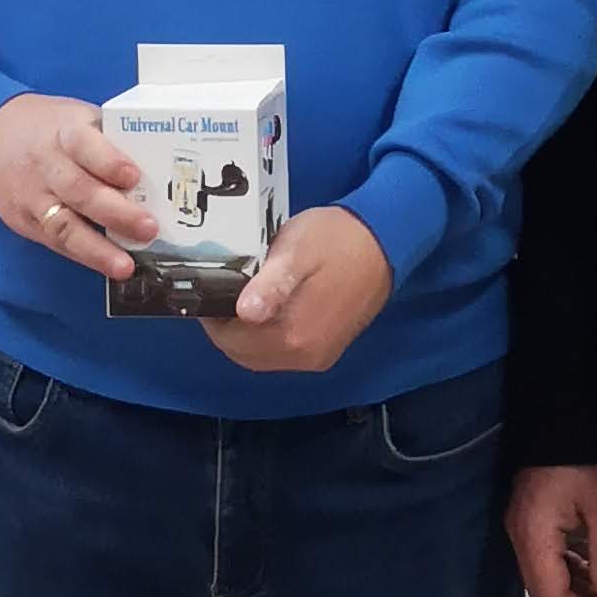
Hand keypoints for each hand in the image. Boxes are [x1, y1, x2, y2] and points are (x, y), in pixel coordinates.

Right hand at [0, 93, 154, 280]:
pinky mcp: (25, 221)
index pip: (84, 146)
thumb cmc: (48, 128)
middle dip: (116, 213)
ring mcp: (32, 196)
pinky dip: (82, 256)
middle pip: (78, 191)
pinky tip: (106, 265)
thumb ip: (110, 139)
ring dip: (96, 249)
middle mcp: (45, 165)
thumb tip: (157, 165)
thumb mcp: (77, 117)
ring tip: (124, 265)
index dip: (108, 162)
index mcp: (63, 132)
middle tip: (148, 228)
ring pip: (62, 225)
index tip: (133, 176)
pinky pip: (55, 242)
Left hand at [201, 205, 393, 375]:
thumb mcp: (297, 250)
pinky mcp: (326, 352)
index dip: (213, 316)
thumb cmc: (336, 239)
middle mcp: (304, 356)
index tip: (211, 288)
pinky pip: (282, 354)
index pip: (230, 341)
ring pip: (261, 357)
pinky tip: (267, 311)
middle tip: (226, 290)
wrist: (384, 241)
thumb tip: (246, 313)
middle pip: (244, 354)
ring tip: (244, 298)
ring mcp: (317, 357)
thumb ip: (271, 284)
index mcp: (293, 335)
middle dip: (227, 327)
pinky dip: (265, 339)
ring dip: (245, 335)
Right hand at [508, 463, 596, 596]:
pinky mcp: (534, 513)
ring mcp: (525, 523)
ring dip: (576, 589)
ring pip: (547, 571)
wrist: (561, 412)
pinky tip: (594, 572)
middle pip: (544, 587)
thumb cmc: (584, 458)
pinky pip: (550, 552)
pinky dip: (572, 568)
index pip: (550, 594)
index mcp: (534, 535)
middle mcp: (521, 534)